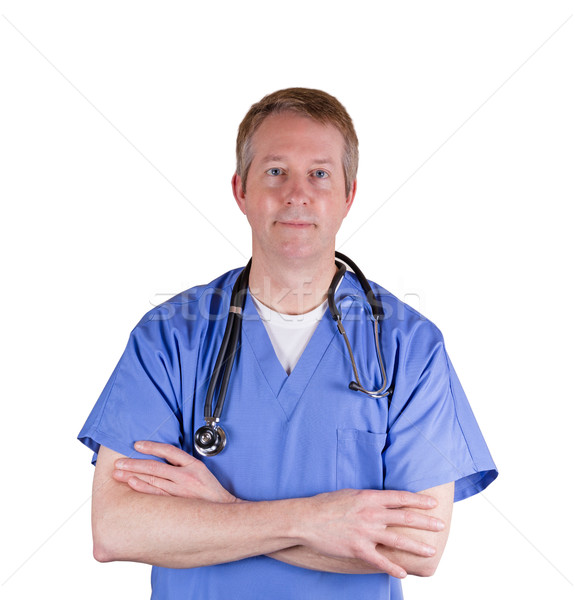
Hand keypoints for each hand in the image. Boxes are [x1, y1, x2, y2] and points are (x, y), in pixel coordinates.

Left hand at [112, 441, 236, 503]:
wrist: (224, 512)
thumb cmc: (211, 492)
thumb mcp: (201, 471)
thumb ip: (182, 466)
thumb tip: (160, 460)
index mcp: (193, 465)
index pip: (169, 451)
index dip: (152, 446)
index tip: (137, 445)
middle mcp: (186, 477)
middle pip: (155, 466)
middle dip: (134, 463)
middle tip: (118, 462)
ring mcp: (181, 491)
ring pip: (153, 479)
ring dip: (133, 475)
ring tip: (118, 473)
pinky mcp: (178, 504)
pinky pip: (157, 494)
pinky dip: (143, 488)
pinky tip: (132, 484)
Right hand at [298, 488, 444, 577]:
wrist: (306, 519)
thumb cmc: (326, 504)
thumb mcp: (350, 494)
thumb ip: (369, 498)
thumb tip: (384, 500)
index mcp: (369, 498)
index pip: (400, 497)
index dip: (418, 500)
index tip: (433, 503)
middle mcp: (370, 514)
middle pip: (404, 517)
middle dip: (425, 521)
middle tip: (440, 525)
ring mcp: (365, 532)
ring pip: (398, 540)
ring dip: (416, 546)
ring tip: (430, 550)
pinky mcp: (357, 549)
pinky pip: (380, 560)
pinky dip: (393, 568)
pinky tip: (404, 573)